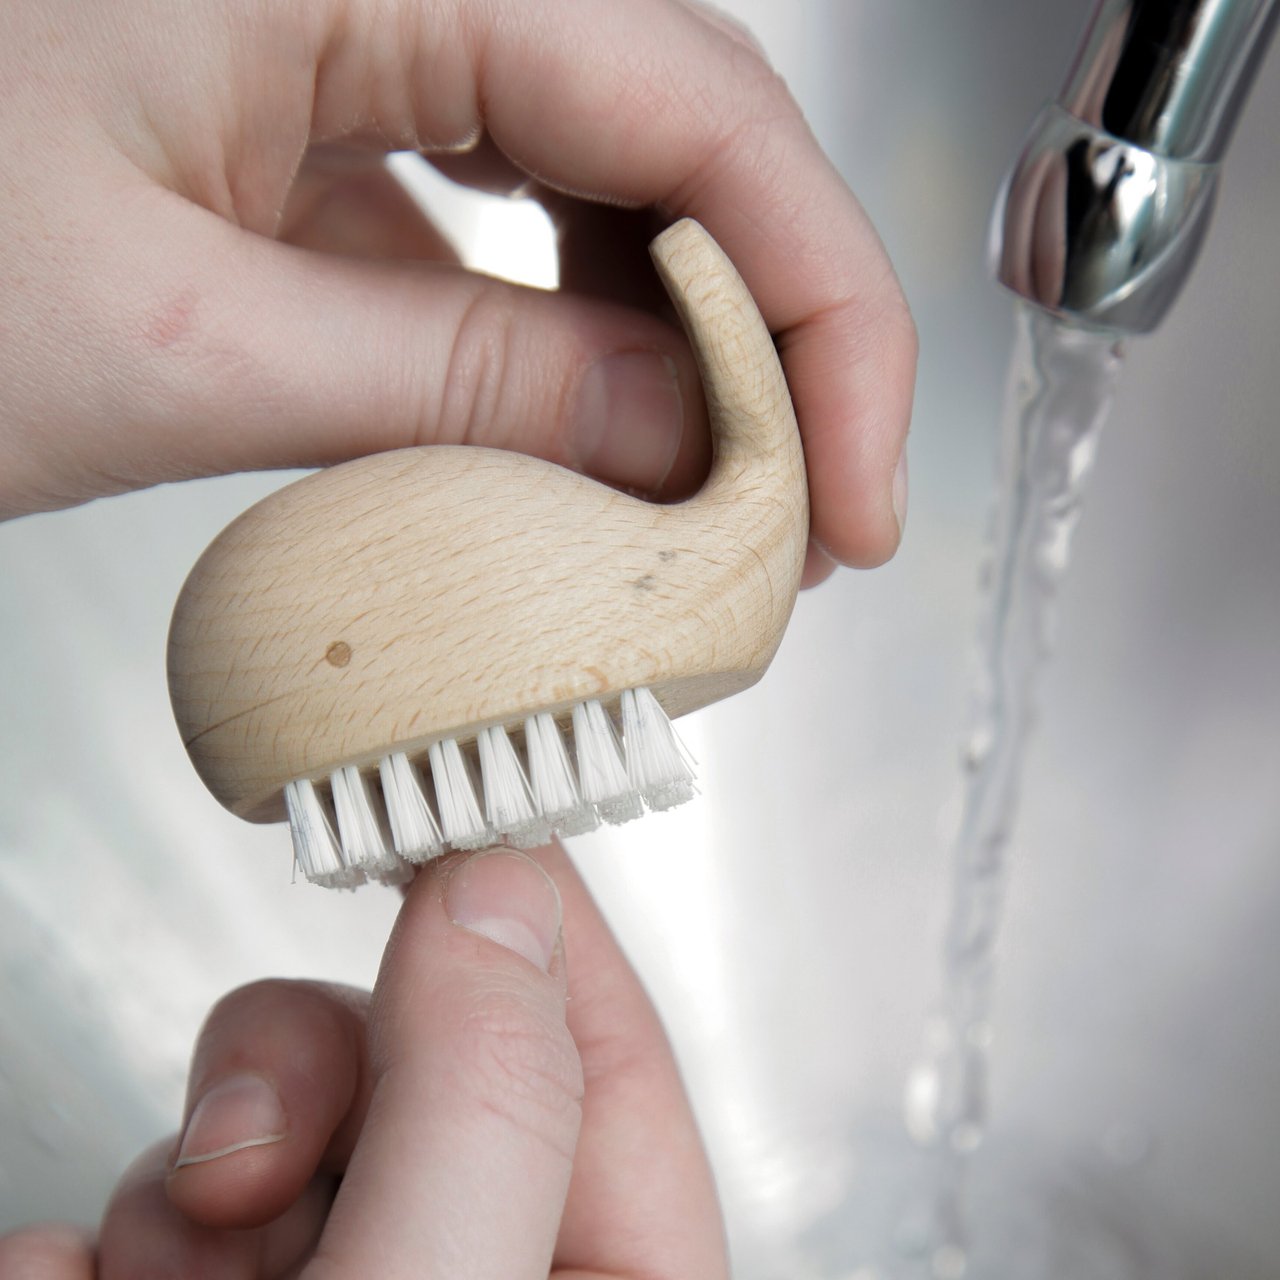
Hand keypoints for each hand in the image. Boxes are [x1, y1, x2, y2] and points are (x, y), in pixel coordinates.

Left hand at [0, 0, 914, 578]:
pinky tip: (584, 441)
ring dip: (677, 348)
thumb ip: (462, 389)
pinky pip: (496, 220)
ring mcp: (349, 29)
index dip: (823, 315)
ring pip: (600, 178)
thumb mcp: (179, 345)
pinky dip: (561, 342)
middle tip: (808, 516)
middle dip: (772, 340)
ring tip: (716, 501)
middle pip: (682, 134)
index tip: (858, 493)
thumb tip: (680, 446)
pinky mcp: (312, 117)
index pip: (704, 106)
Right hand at [0, 845, 727, 1277]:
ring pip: (285, 1143)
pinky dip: (104, 1251)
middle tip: (244, 1157)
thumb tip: (502, 895)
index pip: (613, 1073)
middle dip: (320, 1078)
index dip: (545, 937)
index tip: (474, 829)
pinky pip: (161, 1230)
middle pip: (430, 1085)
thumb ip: (483, 1110)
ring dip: (190, 1187)